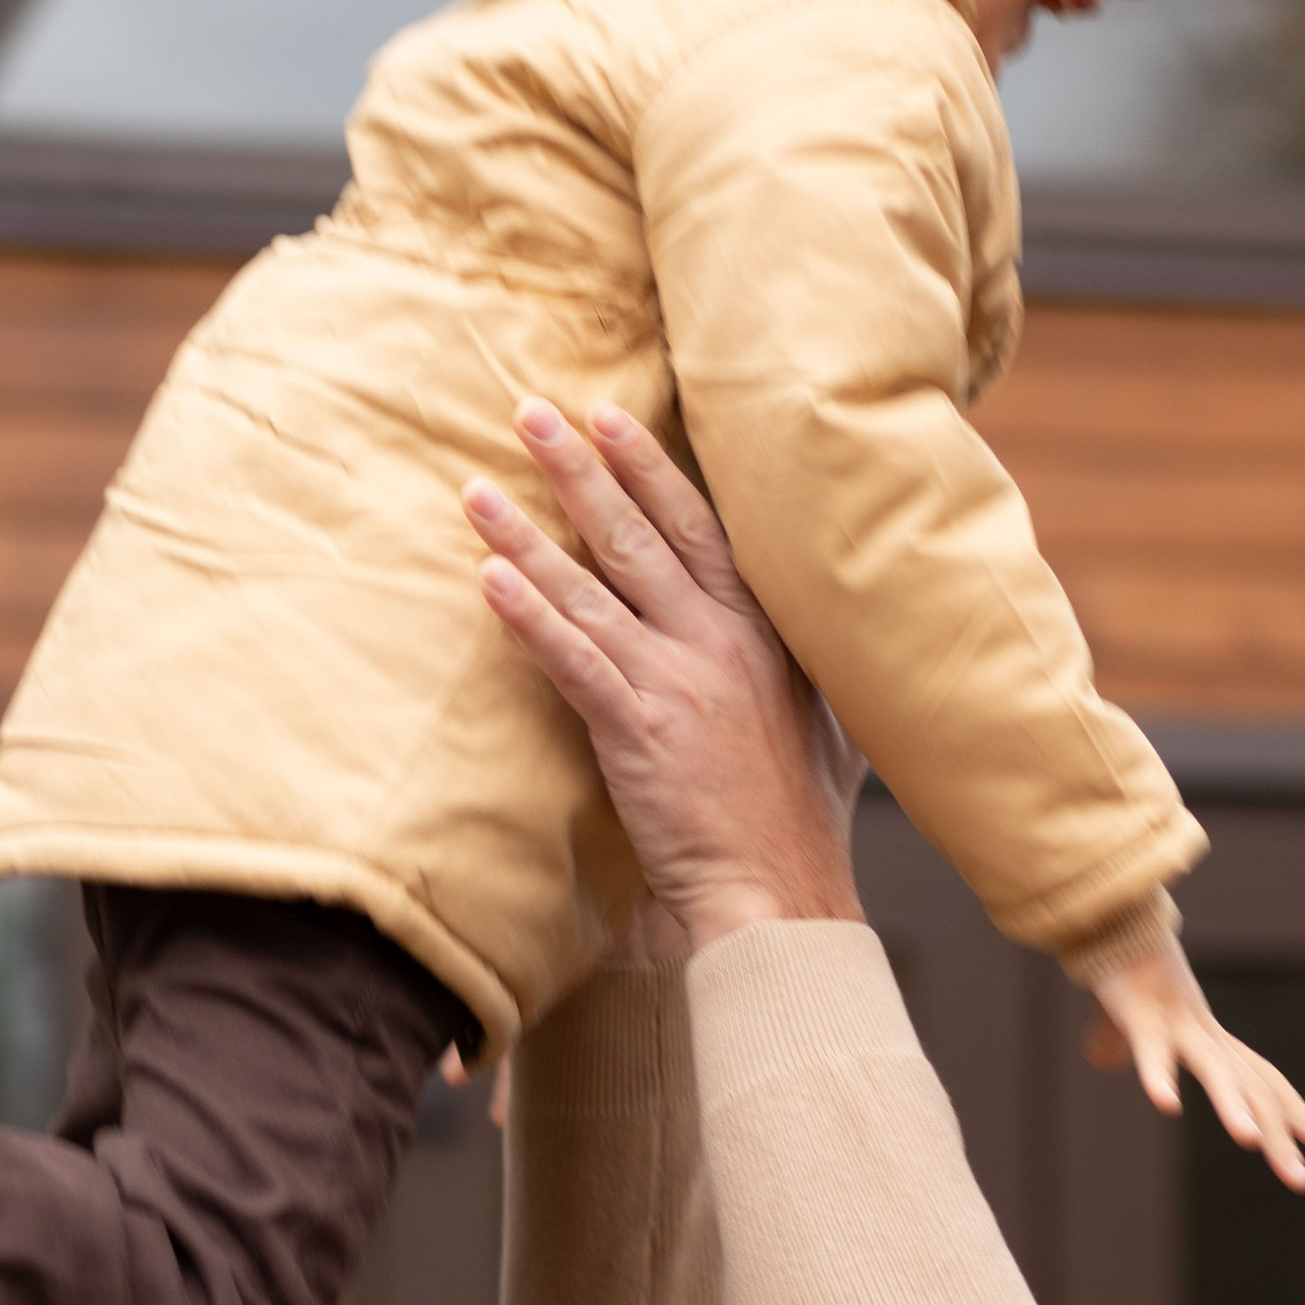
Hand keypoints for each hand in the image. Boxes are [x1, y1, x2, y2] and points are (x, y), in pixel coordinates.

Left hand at [465, 402, 867, 953]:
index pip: (700, 527)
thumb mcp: (826, 720)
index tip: (609, 417)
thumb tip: (802, 633)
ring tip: (477, 488)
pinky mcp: (639, 730)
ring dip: (528, 532)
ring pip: (591, 589)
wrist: (783, 891)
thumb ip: (800, 665)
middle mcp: (720, 641)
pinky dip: (529, 616)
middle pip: (638, 536)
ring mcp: (678, 681)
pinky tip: (489, 576)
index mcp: (764, 631)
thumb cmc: (802, 819)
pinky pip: (572, 660)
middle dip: (581, 469)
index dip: (649, 469)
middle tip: (531, 413)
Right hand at [1083, 937, 1304, 1194]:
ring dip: (1233, 1106)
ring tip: (1252, 1143)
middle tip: (1304, 1182)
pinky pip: (1152, 1049)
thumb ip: (1120, 1046)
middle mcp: (1204, 1033)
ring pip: (1213, 1069)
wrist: (1109, 917)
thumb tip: (1103, 1060)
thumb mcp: (1122, 1021)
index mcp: (1209, 1039)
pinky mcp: (1138, 1014)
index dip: (1296, 1112)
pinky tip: (1168, 1105)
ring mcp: (1175, 1023)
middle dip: (1281, 1134)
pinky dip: (1160, 1075)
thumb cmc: (1119, 970)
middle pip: (1252, 1087)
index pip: (1265, 1079)